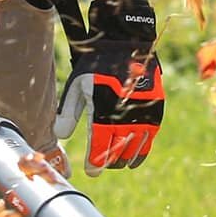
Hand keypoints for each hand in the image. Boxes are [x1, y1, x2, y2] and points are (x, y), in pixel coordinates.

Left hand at [54, 0, 163, 172]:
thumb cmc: (97, 66)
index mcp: (103, 110)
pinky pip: (150, 138)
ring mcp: (143, 114)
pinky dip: (141, 150)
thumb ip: (69, 111)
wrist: (128, 46)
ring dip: (124, 159)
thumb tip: (60, 135)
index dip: (95, 163)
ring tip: (116, 163)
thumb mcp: (78, 85)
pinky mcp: (155, 110)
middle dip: (108, 162)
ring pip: (135, 149)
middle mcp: (125, 116)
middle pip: (118, 152)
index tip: (91, 171)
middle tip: (101, 165)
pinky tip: (134, 157)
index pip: (100, 147)